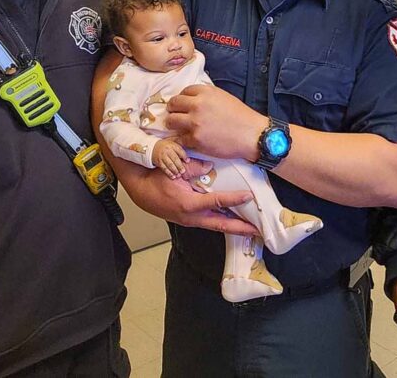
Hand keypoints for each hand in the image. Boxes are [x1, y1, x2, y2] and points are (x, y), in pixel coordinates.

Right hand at [122, 158, 258, 236]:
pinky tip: (231, 218)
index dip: (234, 199)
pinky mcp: (188, 219)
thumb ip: (193, 168)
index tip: (249, 196)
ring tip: (250, 227)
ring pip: (216, 226)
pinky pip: (208, 222)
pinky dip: (222, 222)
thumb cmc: (154, 179)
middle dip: (241, 228)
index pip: (217, 202)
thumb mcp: (173, 169)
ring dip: (233, 227)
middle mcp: (191, 217)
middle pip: (221, 225)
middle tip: (258, 231)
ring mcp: (189, 220)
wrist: (138, 190)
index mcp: (189, 204)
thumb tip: (210, 167)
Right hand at [153, 138, 188, 178]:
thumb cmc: (166, 147)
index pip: (179, 150)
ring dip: (175, 170)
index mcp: (172, 145)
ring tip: (179, 175)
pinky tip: (173, 176)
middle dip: (179, 166)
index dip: (184, 156)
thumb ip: (180, 150)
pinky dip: (169, 173)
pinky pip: (164, 168)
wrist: (153, 147)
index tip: (188, 161)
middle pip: (175, 158)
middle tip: (183, 171)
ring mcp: (162, 156)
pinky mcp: (159, 162)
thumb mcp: (173, 144)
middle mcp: (167, 150)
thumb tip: (188, 159)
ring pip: (169, 164)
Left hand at [165, 84, 263, 160]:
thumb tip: (192, 100)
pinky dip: (183, 140)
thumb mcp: (223, 97)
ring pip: (171, 121)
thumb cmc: (241, 116)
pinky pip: (180, 139)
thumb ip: (206, 97)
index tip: (183, 105)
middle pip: (173, 104)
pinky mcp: (195, 139)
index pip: (183, 91)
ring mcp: (195, 122)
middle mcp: (197, 105)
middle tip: (175, 115)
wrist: (252, 135)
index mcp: (205, 92)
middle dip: (172, 110)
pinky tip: (189, 140)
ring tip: (177, 127)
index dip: (182, 99)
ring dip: (172, 124)